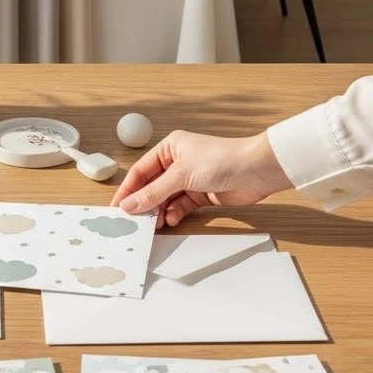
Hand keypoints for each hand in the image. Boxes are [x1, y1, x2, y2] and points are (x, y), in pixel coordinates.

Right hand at [110, 129, 291, 227]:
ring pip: (166, 198)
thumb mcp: (181, 175)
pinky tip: (170, 220)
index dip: (128, 190)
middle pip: (152, 186)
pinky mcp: (202, 194)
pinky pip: (180, 206)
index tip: (116, 208)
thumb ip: (154, 192)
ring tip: (151, 224)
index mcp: (170, 148)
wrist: (256, 170)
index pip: (141, 171)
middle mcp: (178, 162)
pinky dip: (174, 214)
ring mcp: (190, 179)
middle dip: (143, 203)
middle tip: (132, 221)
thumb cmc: (220, 160)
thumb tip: (129, 205)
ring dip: (158, 211)